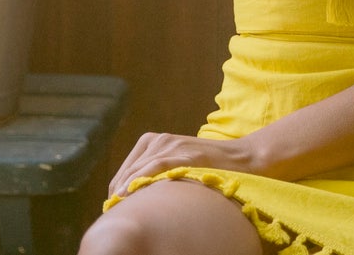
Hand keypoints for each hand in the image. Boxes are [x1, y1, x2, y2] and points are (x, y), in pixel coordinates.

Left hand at [108, 131, 266, 199]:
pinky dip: (139, 181)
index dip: (116, 189)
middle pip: (128, 170)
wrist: (241, 159)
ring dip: (125, 189)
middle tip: (113, 213)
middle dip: (118, 192)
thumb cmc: (209, 167)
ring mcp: (171, 144)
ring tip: (117, 208)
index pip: (126, 168)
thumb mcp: (177, 165)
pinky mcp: (183, 153)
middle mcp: (159, 139)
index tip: (112, 207)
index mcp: (154, 140)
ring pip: (138, 169)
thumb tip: (135, 196)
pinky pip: (155, 167)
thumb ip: (157, 174)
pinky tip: (128, 194)